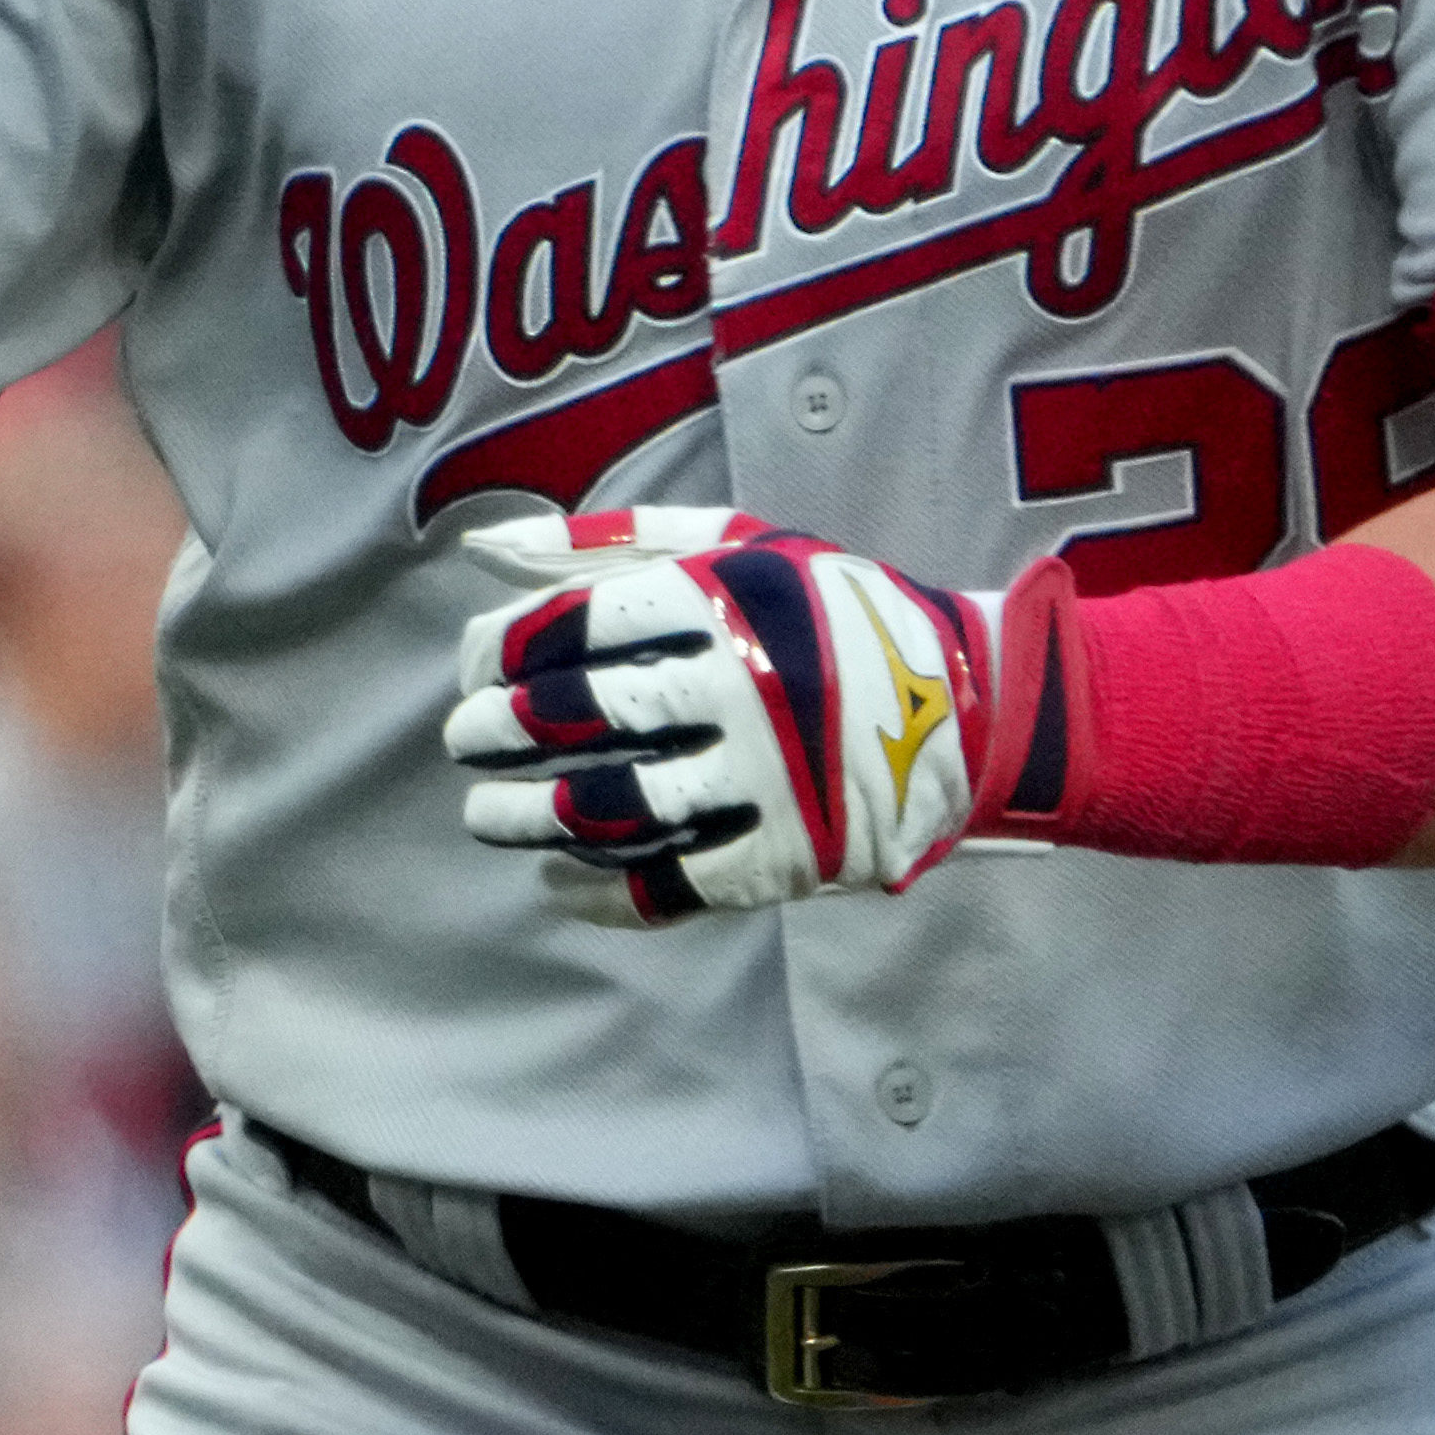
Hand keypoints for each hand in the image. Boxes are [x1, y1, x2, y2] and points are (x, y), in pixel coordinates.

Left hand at [441, 506, 1017, 924]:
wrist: (970, 703)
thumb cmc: (828, 613)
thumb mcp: (737, 546)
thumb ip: (609, 541)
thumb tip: (482, 547)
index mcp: (722, 599)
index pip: (574, 624)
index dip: (502, 650)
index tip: (479, 668)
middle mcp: (741, 685)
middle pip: (581, 718)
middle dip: (497, 733)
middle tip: (464, 743)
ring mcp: (764, 777)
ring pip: (613, 806)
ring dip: (528, 818)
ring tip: (487, 815)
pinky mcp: (787, 854)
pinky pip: (671, 884)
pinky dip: (599, 893)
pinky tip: (556, 881)